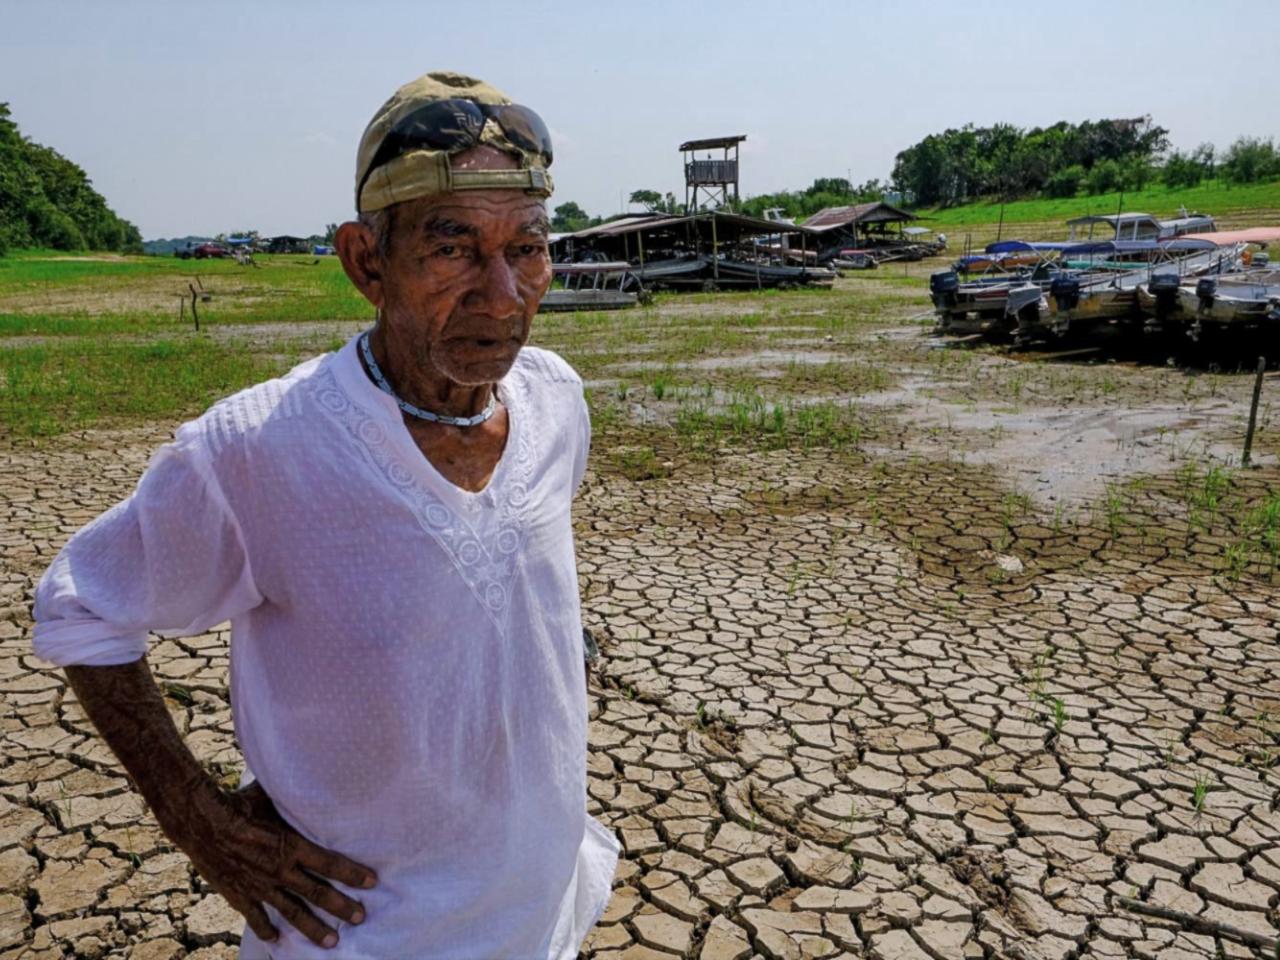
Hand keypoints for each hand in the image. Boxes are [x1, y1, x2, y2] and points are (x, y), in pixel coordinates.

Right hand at [166, 779, 377, 948]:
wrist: (202, 822)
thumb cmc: (241, 803)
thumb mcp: (274, 797)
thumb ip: (296, 800)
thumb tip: (319, 778)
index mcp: (292, 845)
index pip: (330, 863)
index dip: (353, 873)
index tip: (372, 882)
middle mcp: (280, 870)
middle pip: (318, 893)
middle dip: (342, 907)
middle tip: (361, 918)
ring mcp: (260, 886)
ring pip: (292, 913)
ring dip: (314, 928)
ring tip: (332, 942)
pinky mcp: (239, 894)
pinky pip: (256, 917)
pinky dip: (266, 930)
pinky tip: (275, 941)